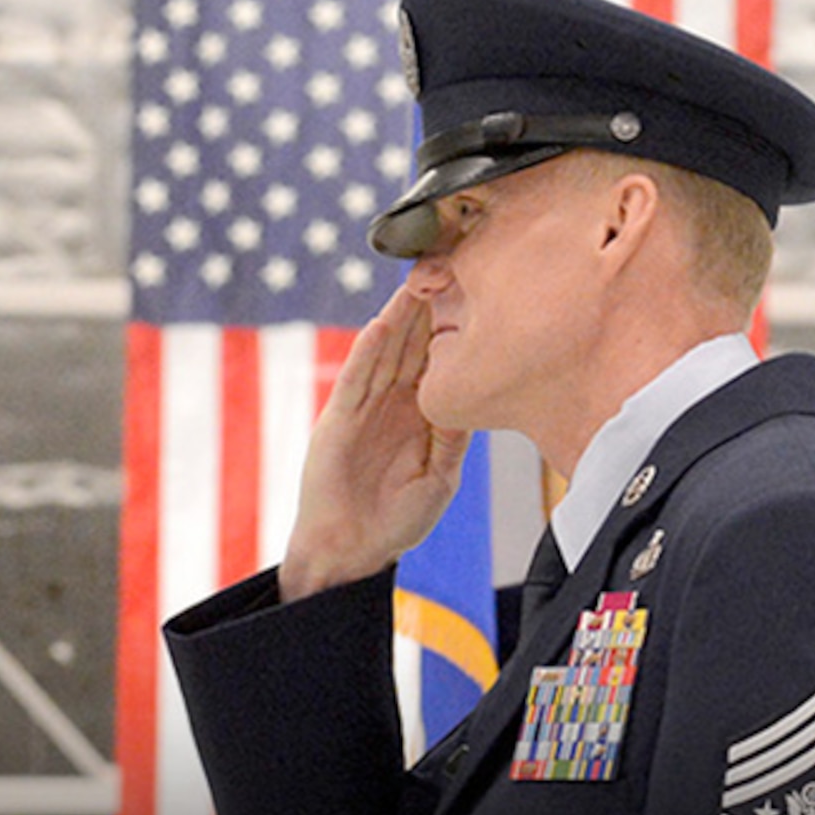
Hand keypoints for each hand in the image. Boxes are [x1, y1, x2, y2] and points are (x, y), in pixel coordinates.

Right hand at [279, 284, 470, 600]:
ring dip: (398, 319)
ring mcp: (363, 409)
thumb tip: (476, 395)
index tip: (475, 289)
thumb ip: (453, 438)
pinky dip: (365, 355)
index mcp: (419, 413)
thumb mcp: (440, 476)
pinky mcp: (337, 423)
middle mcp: (391, 403)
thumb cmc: (396, 520)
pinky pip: (354, 383)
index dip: (453, 325)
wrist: (351, 550)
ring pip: (384, 354)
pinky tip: (378, 327)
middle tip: (446, 263)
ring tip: (415, 282)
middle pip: (411, 345)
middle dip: (427, 306)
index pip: (438, 359)